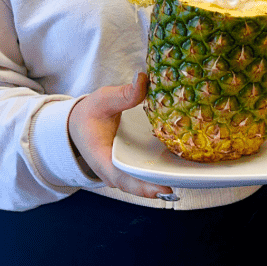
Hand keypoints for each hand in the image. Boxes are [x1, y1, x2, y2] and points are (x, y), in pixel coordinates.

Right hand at [68, 72, 172, 198]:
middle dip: (159, 186)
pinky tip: (181, 166)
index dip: (143, 185)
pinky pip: (146, 171)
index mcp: (101, 159)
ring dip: (163, 179)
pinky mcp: (131, 164)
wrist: (78, 122)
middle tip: (184, 183)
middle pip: (137, 184)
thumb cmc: (89, 112)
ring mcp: (122, 170)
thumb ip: (123, 94)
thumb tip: (142, 79)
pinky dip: (161, 170)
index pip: (122, 178)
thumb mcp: (103, 100)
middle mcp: (113, 171)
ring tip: (187, 178)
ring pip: (143, 180)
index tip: (163, 188)